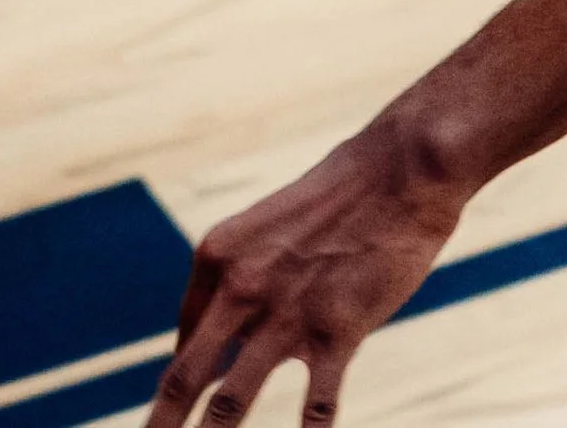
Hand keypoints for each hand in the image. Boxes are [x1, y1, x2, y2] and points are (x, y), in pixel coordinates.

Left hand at [143, 125, 465, 427]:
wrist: (405, 165)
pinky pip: (315, 406)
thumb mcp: (274, 227)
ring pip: (230, 402)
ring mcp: (287, 312)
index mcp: (219, 255)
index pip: (186, 337)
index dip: (183, 385)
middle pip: (184, 380)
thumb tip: (233, 344)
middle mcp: (241, 286)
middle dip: (161, 425)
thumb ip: (247, 283)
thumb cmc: (342, 192)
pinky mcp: (337, 330)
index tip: (187, 409)